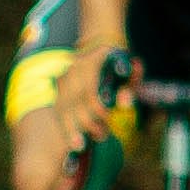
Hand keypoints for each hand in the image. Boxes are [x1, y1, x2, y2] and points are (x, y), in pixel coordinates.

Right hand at [46, 44, 123, 162]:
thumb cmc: (120, 62)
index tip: (109, 122)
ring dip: (70, 129)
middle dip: (84, 124)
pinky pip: (58, 108)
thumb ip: (131, 86)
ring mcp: (64, 76)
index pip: (90, 93)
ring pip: (61, 107)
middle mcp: (74, 68)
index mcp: (92, 63)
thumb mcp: (132, 72)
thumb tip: (125, 104)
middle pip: (73, 103)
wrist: (100, 43)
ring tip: (80, 146)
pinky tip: (71, 139)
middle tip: (101, 136)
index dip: (98, 112)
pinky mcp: (58, 85)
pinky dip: (64, 124)